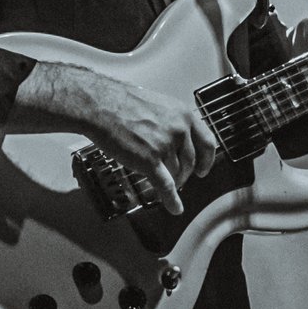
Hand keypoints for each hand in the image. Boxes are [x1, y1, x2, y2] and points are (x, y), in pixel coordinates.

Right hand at [13, 61, 217, 213]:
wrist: (100, 105)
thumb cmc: (121, 102)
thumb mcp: (157, 104)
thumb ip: (172, 121)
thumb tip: (175, 138)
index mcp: (183, 114)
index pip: (207, 142)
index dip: (206, 159)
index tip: (203, 168)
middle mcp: (178, 130)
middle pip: (189, 162)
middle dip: (183, 173)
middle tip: (176, 177)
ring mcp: (165, 146)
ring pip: (175, 173)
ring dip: (170, 180)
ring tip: (160, 180)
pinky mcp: (150, 161)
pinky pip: (166, 185)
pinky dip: (171, 199)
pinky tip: (174, 207)